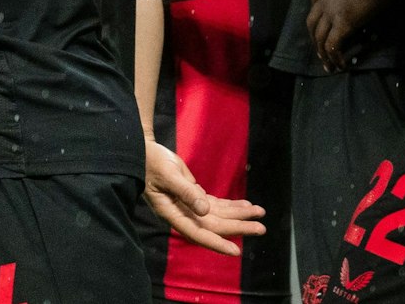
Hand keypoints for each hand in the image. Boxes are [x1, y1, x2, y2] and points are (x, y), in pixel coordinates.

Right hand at [144, 139, 265, 255]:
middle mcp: (184, 214)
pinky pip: (216, 204)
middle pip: (215, 225)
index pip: (198, 233)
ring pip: (219, 215)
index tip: (235, 251)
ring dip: (239, 215)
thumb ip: (185, 192)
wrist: (143, 153)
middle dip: (238, 226)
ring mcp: (190, 206)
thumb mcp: (167, 175)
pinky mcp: (193, 196)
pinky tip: (246, 206)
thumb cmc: (151, 163)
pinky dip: (231, 205)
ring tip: (259, 213)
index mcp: (173, 213)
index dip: (217, 243)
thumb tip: (204, 210)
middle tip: (261, 228)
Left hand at [308, 0, 381, 70]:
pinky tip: (340, 65)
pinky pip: (333, 44)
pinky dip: (334, 56)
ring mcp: (332, 12)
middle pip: (312, 22)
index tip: (319, 22)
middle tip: (320, 50)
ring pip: (319, 36)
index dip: (315, 12)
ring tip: (328, 65)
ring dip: (322, 52)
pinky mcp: (343, 23)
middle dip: (314, 37)